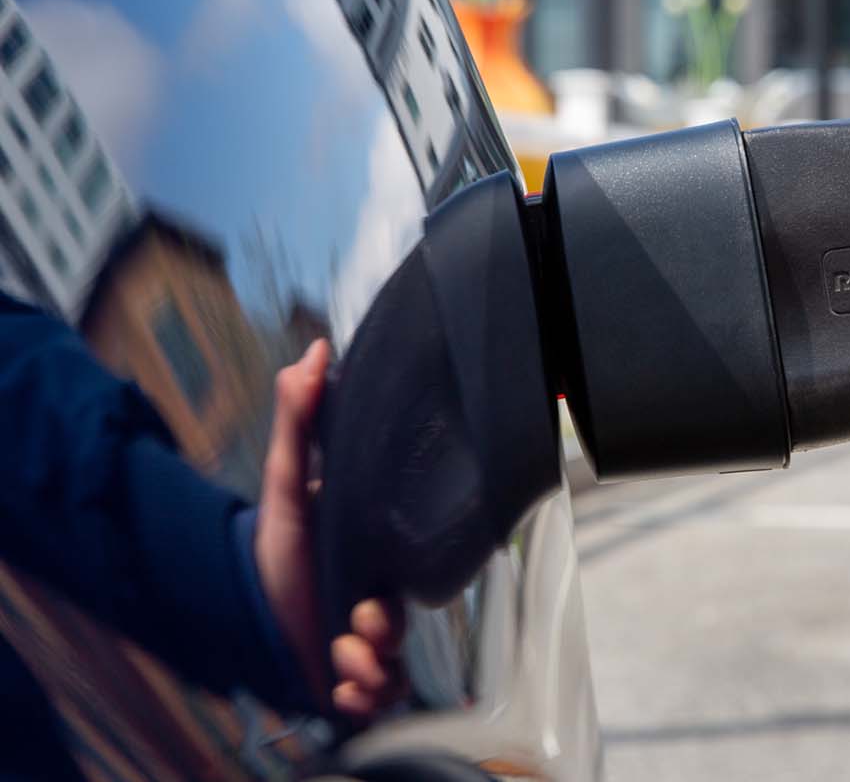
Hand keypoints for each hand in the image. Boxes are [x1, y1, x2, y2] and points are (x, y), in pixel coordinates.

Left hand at [256, 340, 407, 717]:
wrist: (239, 626)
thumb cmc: (269, 556)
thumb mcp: (284, 484)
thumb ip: (298, 419)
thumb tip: (314, 351)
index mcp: (374, 553)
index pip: (412, 565)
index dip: (396, 587)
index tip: (370, 595)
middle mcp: (378, 596)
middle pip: (403, 622)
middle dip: (380, 633)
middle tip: (352, 627)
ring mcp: (369, 639)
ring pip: (395, 664)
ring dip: (366, 668)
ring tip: (335, 658)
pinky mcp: (358, 677)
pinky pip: (382, 695)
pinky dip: (359, 696)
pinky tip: (336, 686)